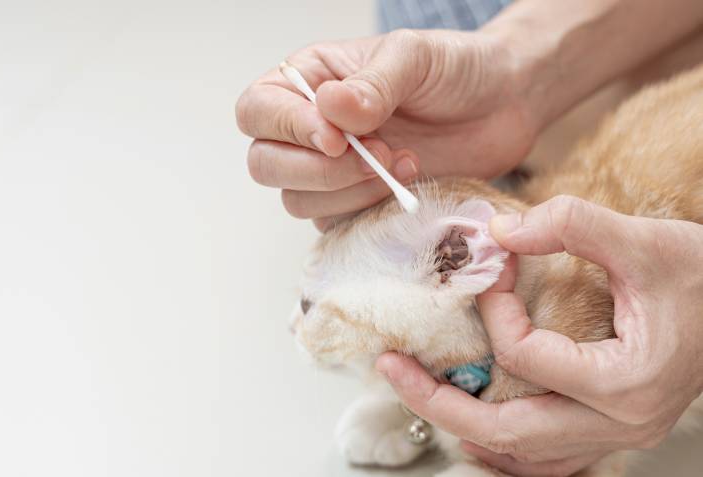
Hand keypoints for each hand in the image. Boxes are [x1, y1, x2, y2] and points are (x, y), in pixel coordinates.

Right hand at [236, 29, 536, 229]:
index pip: (258, 111)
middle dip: (317, 170)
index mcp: (309, 81)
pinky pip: (337, 225)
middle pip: (267, 165)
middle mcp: (310, 129)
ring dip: (349, 192)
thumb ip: (372, 83)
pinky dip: (368, 212)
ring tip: (403, 163)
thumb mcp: (414, 58)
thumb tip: (328, 110)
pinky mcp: (358, 204)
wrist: (502, 105)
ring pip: (298, 201)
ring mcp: (332, 171)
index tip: (338, 139)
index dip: (287, 130)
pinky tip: (407, 183)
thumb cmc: (453, 70)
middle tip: (375, 155)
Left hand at [376, 195, 702, 475]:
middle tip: (392, 371)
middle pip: (507, 433)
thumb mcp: (646, 241)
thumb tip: (501, 231)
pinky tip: (475, 426)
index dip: (494, 311)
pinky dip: (502, 447)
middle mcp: (617, 424)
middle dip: (440, 402)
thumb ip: (573, 225)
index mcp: (623, 382)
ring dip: (464, 428)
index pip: (526, 357)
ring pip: (523, 458)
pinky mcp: (610, 430)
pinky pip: (545, 459)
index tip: (493, 269)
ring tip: (419, 396)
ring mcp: (614, 436)